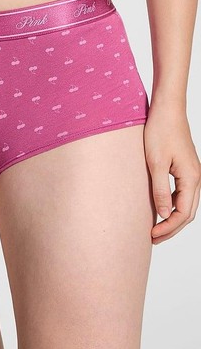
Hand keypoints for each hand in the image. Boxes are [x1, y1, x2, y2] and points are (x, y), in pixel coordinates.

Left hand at [144, 106, 200, 243]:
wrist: (167, 109)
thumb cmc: (160, 131)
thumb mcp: (155, 162)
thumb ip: (160, 189)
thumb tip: (164, 214)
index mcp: (191, 178)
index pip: (183, 213)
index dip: (169, 228)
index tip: (152, 236)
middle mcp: (196, 178)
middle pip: (187, 212)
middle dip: (172, 228)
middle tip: (152, 238)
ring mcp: (192, 173)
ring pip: (186, 204)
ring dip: (172, 218)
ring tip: (155, 228)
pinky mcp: (184, 168)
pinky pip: (182, 193)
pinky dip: (173, 205)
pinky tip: (159, 209)